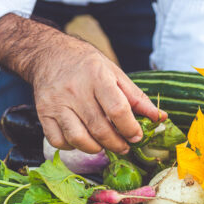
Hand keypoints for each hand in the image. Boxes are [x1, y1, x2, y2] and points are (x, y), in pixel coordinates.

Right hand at [0, 13, 166, 153]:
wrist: (49, 54)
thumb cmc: (87, 65)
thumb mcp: (115, 74)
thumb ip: (137, 98)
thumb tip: (160, 118)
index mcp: (97, 77)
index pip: (117, 109)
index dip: (130, 128)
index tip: (136, 136)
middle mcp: (75, 90)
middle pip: (99, 128)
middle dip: (117, 144)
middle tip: (124, 146)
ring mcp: (56, 103)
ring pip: (78, 138)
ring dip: (96, 148)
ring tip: (104, 145)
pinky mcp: (43, 113)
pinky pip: (58, 141)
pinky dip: (73, 147)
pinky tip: (82, 140)